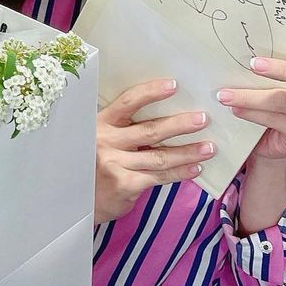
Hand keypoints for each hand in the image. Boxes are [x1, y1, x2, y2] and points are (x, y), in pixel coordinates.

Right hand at [95, 79, 216, 224]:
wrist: (75, 199)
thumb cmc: (92, 165)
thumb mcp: (98, 139)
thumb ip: (121, 131)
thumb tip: (162, 120)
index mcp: (100, 123)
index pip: (128, 102)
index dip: (151, 92)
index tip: (174, 85)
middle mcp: (106, 141)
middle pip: (149, 130)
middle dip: (180, 124)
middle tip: (203, 118)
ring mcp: (115, 163)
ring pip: (159, 156)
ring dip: (187, 152)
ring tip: (209, 147)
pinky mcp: (125, 185)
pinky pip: (159, 177)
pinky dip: (179, 173)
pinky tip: (194, 169)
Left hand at [218, 39, 285, 161]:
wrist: (265, 140)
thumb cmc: (267, 100)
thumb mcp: (270, 80)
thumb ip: (269, 64)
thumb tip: (239, 45)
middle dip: (280, 68)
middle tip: (253, 64)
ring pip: (284, 99)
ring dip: (250, 96)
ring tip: (226, 95)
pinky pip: (277, 120)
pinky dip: (252, 113)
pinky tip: (236, 109)